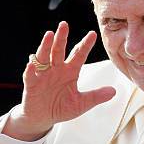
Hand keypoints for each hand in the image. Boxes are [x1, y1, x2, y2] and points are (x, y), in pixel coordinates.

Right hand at [3, 21, 115, 140]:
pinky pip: (30, 76)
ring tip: (49, 35)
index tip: (93, 34)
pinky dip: (30, 70)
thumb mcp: (81, 103)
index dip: (85, 45)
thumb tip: (114, 91)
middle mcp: (56, 69)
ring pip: (44, 57)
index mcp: (70, 71)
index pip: (78, 55)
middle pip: (59, 50)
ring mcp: (43, 75)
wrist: (43, 118)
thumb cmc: (61, 107)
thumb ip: (96, 96)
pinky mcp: (31, 85)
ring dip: (45, 46)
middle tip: (64, 24)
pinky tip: (31, 64)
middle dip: (62, 38)